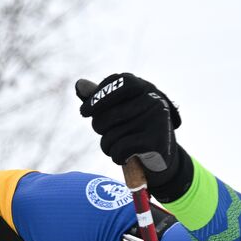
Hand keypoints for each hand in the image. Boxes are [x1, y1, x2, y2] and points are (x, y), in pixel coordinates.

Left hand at [74, 73, 192, 201]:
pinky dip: (116, 156)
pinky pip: (120, 149)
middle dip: (100, 127)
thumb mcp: (118, 109)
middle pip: (107, 114)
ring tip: (118, 146)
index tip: (84, 112)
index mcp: (144, 87)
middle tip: (108, 133)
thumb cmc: (133, 128)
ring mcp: (157, 120)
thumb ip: (99, 97)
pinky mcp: (156, 141)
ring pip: (111, 135)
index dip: (96, 98)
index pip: (117, 83)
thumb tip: (80, 84)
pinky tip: (124, 157)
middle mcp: (153, 100)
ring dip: (108, 145)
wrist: (160, 157)